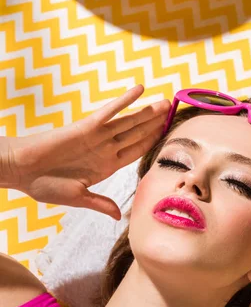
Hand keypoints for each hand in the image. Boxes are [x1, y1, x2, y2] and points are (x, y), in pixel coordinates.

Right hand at [11, 86, 169, 220]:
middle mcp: (104, 149)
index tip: (168, 136)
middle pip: (136, 134)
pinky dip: (124, 101)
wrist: (21, 171)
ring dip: (146, 112)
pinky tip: (139, 90)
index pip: (135, 152)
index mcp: (105, 166)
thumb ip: (100, 203)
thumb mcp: (77, 197)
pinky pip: (109, 112)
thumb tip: (118, 216)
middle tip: (173, 112)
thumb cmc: (44, 185)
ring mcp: (96, 137)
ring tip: (165, 103)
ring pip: (128, 122)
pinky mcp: (85, 127)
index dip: (152, 143)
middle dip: (154, 124)